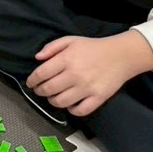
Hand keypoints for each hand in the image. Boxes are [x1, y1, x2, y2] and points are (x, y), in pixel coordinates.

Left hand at [25, 33, 152, 116]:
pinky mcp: (98, 98)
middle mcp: (75, 74)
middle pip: (48, 90)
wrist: (121, 55)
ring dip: (53, 101)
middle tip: (40, 90)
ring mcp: (87, 88)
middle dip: (40, 91)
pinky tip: (70, 104)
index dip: (32, 80)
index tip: (30, 83)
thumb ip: (52, 47)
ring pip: (60, 102)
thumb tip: (37, 58)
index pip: (41, 74)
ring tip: (53, 97)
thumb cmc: (93, 47)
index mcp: (66, 59)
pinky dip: (71, 110)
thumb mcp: (71, 40)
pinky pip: (79, 111)